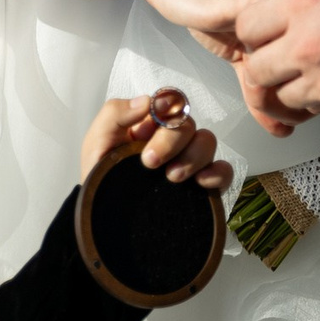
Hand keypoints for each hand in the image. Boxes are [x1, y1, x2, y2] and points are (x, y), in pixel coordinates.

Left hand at [80, 89, 234, 191]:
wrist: (106, 220)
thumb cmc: (100, 179)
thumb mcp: (96, 143)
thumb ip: (115, 114)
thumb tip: (146, 100)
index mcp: (149, 124)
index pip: (168, 103)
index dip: (165, 109)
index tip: (149, 125)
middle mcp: (172, 140)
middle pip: (187, 123)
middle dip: (171, 140)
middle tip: (149, 162)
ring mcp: (188, 161)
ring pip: (207, 142)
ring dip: (193, 156)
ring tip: (172, 177)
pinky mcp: (201, 185)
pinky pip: (223, 171)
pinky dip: (217, 173)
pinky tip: (201, 183)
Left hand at [232, 0, 319, 133]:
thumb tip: (306, 8)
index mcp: (305, 5)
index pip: (248, 25)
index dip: (256, 31)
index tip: (271, 30)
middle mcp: (304, 47)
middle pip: (257, 71)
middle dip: (267, 68)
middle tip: (286, 61)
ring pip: (284, 98)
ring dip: (295, 90)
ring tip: (319, 77)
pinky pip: (319, 112)